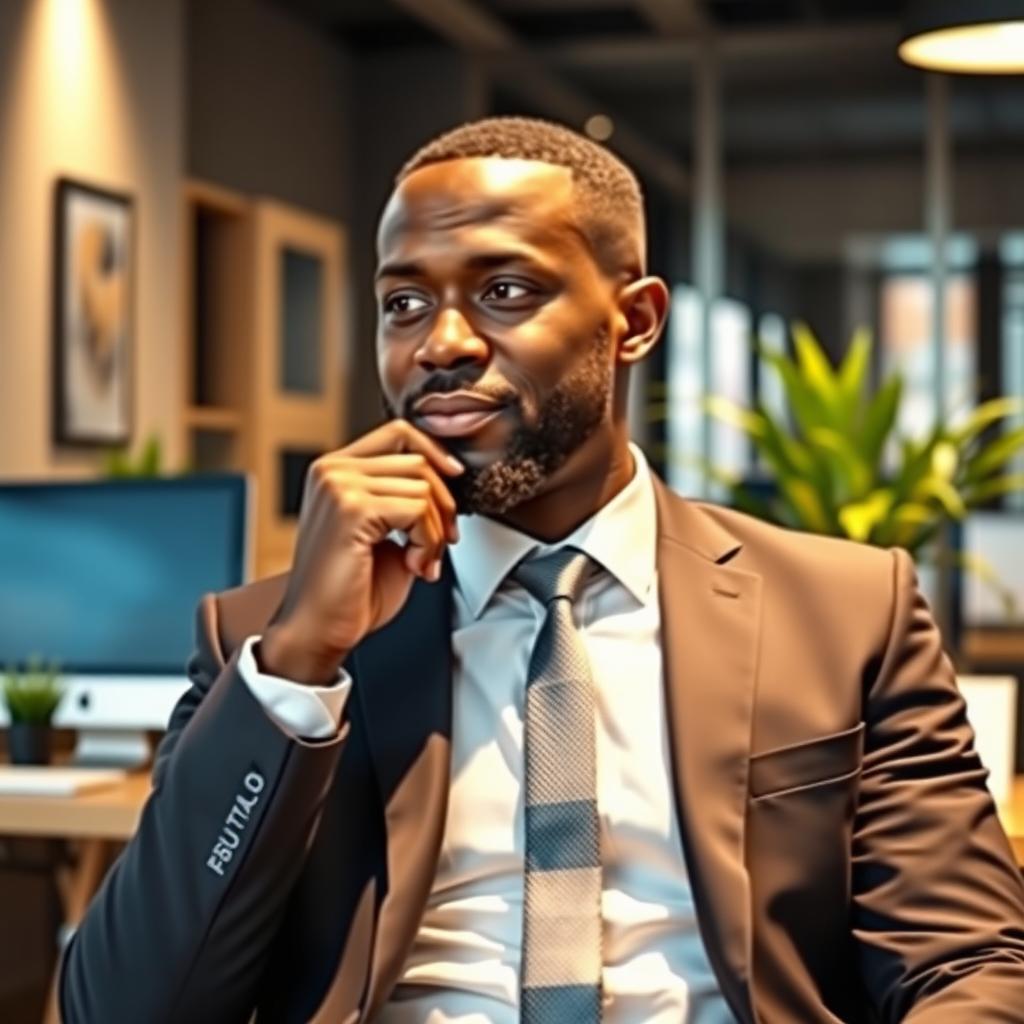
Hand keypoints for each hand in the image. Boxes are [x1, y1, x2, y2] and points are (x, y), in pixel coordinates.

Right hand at [258, 420, 463, 684]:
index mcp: (335, 470)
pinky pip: (417, 510)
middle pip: (418, 460)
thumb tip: (449, 479)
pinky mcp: (350, 508)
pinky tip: (415, 566)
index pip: (399, 433)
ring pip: (423, 486)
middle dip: (443, 506)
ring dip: (436, 531)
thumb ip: (407, 500)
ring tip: (423, 561)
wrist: (318, 631)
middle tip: (441, 545)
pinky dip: (428, 542)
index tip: (455, 482)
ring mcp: (338, 486)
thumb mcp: (386, 532)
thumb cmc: (350, 591)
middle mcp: (331, 470)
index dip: (436, 454)